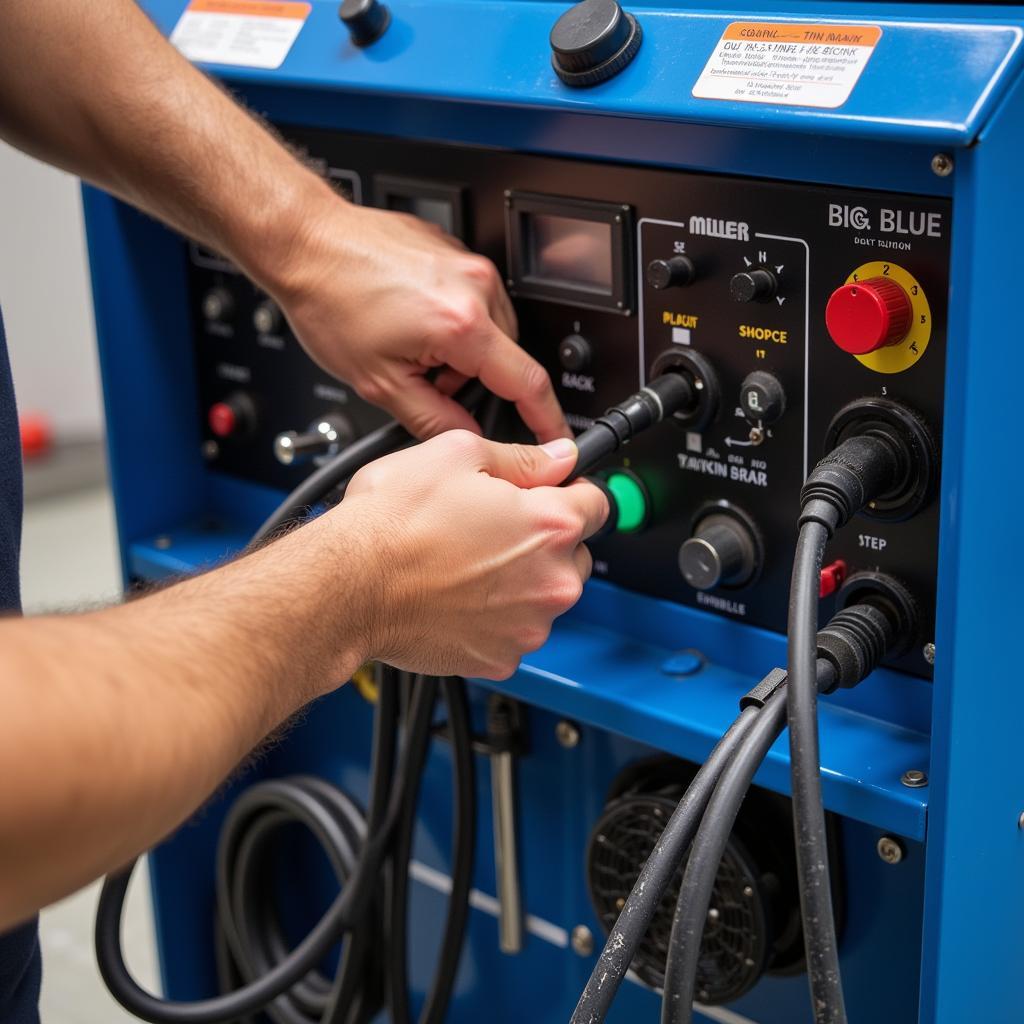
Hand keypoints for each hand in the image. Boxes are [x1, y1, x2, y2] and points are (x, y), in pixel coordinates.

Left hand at [272, 197, 569, 441]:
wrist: (305, 243)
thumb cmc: (330, 301)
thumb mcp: (379, 382)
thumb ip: (433, 420)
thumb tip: (466, 437)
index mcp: (463, 324)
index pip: (528, 383)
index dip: (547, 420)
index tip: (557, 440)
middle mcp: (476, 287)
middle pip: (507, 357)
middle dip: (475, 381)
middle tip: (427, 382)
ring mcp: (468, 263)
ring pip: (491, 330)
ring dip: (463, 352)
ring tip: (410, 346)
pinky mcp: (455, 251)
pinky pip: (475, 301)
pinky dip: (454, 323)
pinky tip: (410, 320)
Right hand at [340, 432, 606, 679]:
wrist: (346, 587)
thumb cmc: (391, 525)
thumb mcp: (456, 455)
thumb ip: (522, 458)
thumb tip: (557, 457)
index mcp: (550, 525)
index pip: (598, 503)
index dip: (571, 492)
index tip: (550, 496)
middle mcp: (551, 583)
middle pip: (574, 554)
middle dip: (543, 541)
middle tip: (491, 528)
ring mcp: (527, 627)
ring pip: (543, 596)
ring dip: (520, 581)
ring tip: (465, 563)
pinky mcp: (500, 659)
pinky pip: (513, 631)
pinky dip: (494, 617)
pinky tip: (457, 596)